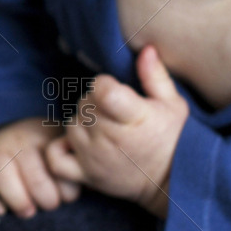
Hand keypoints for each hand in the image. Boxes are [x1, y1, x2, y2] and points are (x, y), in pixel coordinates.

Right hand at [0, 116, 80, 218]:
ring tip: (27, 211)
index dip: (66, 188)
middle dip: (44, 195)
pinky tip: (0, 211)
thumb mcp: (60, 146)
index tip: (67, 196)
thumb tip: (95, 183)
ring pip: (0, 172)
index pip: (56, 163)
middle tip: (48, 206)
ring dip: (17, 197)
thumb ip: (73, 163)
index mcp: (41, 135)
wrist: (1, 129)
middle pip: (30, 167)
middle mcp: (15, 141)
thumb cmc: (41, 150)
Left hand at [44, 44, 188, 216]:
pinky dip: (60, 148)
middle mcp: (112, 139)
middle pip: (84, 105)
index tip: (115, 90)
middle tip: (113, 111)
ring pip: (71, 126)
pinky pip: (56, 158)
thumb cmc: (174, 138)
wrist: (172, 181)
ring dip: (82, 122)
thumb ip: (155, 76)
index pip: (103, 92)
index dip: (104, 84)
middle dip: (95, 102)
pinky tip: (77, 143)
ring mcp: (96, 159)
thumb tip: (145, 49)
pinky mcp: (86, 176)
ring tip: (103, 127)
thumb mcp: (173, 104)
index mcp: (135, 119)